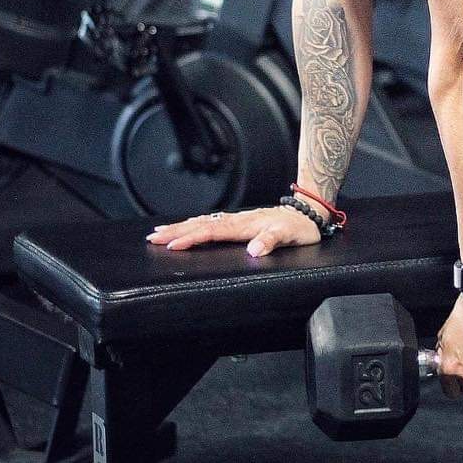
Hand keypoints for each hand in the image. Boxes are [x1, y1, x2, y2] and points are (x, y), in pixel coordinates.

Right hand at [146, 203, 319, 255]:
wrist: (309, 212)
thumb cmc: (300, 227)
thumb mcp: (289, 236)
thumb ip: (271, 241)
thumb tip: (253, 250)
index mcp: (245, 225)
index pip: (213, 232)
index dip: (192, 238)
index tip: (173, 244)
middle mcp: (238, 221)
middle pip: (201, 225)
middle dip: (176, 231)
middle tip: (153, 237)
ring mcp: (238, 220)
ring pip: (204, 222)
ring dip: (182, 227)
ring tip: (161, 232)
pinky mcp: (240, 222)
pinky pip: (212, 222)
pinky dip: (195, 224)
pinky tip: (187, 227)